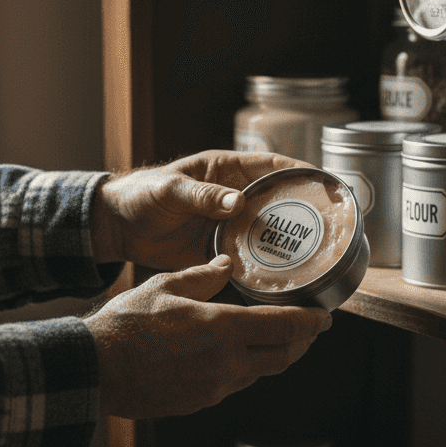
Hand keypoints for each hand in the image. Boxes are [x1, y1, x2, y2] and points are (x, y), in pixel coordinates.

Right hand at [86, 254, 331, 418]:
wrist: (96, 370)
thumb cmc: (126, 326)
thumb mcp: (165, 286)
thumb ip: (202, 276)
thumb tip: (225, 265)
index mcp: (223, 329)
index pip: (285, 328)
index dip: (311, 322)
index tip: (325, 316)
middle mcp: (228, 363)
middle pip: (283, 356)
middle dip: (302, 343)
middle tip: (309, 329)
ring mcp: (215, 387)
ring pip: (260, 372)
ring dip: (273, 356)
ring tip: (273, 338)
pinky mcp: (200, 402)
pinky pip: (234, 384)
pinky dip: (244, 369)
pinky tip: (235, 355)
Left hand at [91, 150, 304, 270]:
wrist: (116, 228)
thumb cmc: (140, 195)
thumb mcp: (170, 189)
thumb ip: (202, 196)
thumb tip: (238, 202)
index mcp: (227, 172)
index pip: (272, 167)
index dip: (300, 172)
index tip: (324, 182)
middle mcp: (235, 198)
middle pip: (278, 203)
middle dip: (302, 213)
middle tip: (328, 227)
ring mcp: (230, 227)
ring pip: (267, 234)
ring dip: (286, 244)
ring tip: (315, 257)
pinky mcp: (220, 252)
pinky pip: (247, 259)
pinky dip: (263, 268)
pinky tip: (280, 279)